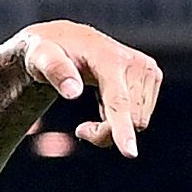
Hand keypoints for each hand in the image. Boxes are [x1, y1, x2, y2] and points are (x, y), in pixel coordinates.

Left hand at [16, 20, 162, 157]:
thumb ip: (55, 71)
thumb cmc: (47, 51)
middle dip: (106, 132)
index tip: (129, 153)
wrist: (64, 39)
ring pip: (138, 121)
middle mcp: (137, 64)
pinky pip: (140, 116)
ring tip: (90, 118)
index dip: (122, 128)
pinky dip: (121, 120)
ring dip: (113, 127)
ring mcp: (148, 70)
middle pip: (131, 119)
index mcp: (111, 60)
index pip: (119, 102)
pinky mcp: (151, 77)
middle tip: (81, 130)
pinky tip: (104, 106)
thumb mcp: (39, 58)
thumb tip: (73, 92)